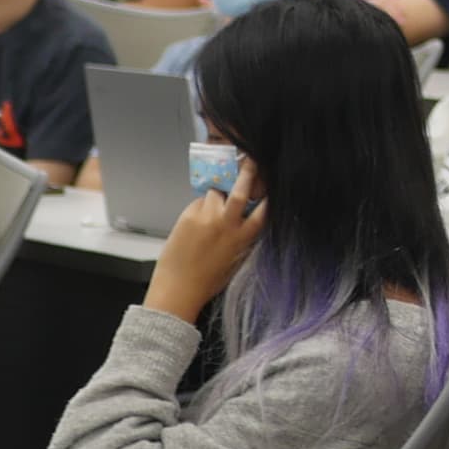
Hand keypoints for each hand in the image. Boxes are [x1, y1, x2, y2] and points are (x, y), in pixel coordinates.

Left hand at [146, 178, 265, 321]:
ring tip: (211, 209)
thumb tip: (245, 221)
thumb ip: (242, 239)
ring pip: (215, 193)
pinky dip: (199, 207)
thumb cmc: (207, 281)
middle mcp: (227, 224)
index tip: (270, 186)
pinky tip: (194, 224)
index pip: (263, 211)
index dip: (268, 197)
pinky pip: (198, 203)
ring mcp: (207, 217)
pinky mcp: (189, 215)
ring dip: (216, 196)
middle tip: (249, 161)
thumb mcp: (235, 262)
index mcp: (243, 238)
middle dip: (247, 172)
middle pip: (241, 190)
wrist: (178, 288)